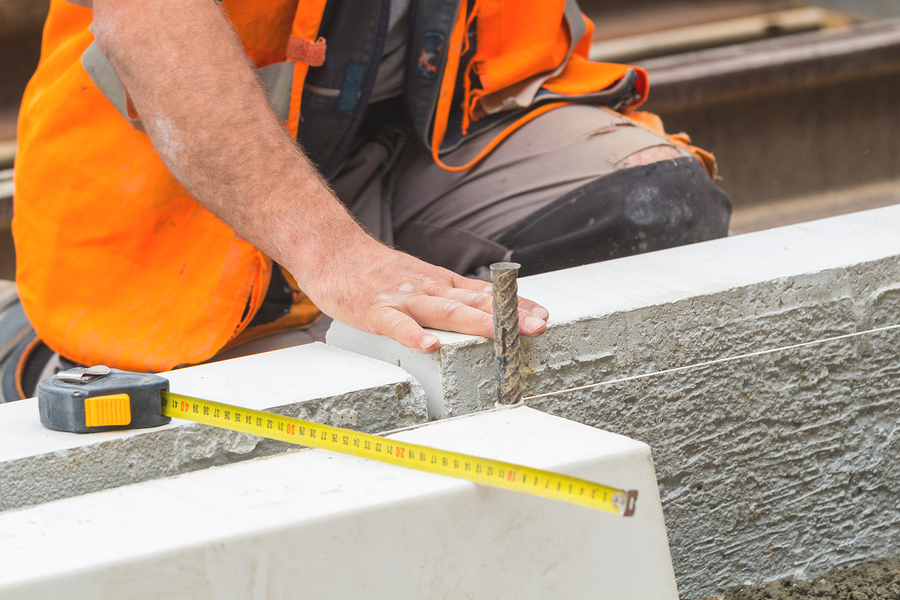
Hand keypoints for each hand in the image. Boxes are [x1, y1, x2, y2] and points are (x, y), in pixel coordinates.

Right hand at [291, 232, 548, 351]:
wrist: (333, 250)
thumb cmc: (376, 271)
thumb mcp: (421, 278)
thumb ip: (448, 295)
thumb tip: (481, 310)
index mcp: (440, 283)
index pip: (485, 293)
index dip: (514, 304)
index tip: (543, 315)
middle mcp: (428, 288)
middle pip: (472, 303)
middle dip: (507, 315)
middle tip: (536, 326)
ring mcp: (402, 299)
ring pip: (441, 311)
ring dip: (472, 323)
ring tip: (498, 335)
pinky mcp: (374, 309)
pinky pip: (396, 324)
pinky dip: (413, 335)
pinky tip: (429, 346)